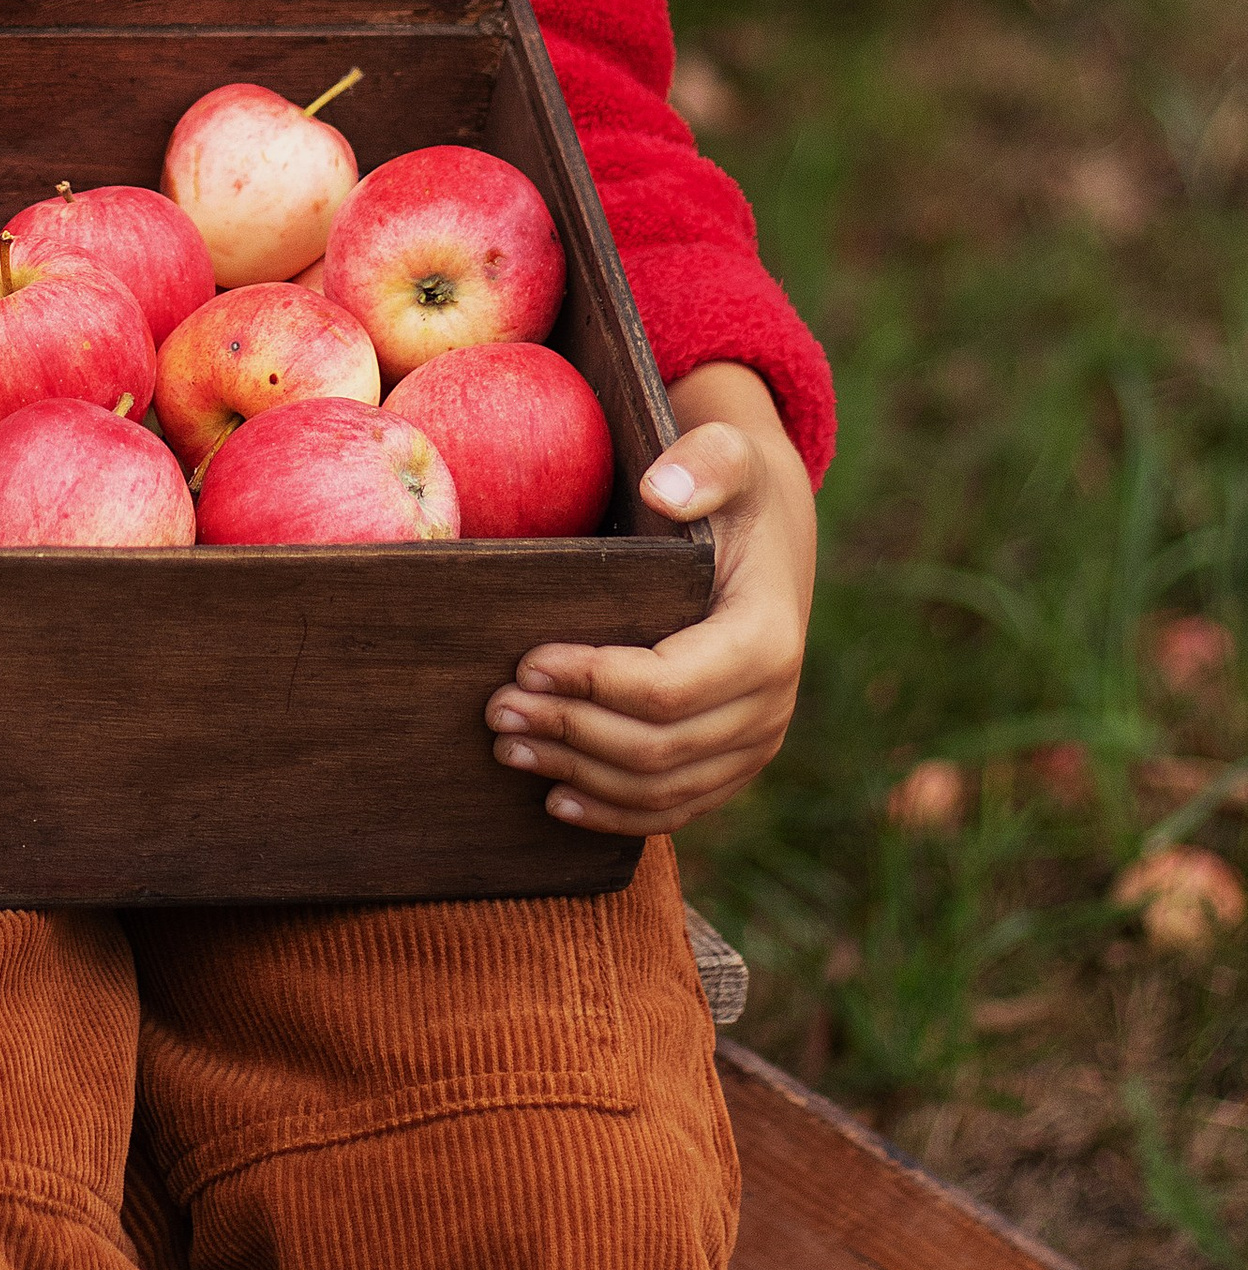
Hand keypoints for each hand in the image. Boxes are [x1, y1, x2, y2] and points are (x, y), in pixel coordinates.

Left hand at [481, 362, 813, 838]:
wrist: (772, 535)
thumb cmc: (735, 494)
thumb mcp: (728, 457)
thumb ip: (703, 463)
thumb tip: (664, 491)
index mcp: (767, 640)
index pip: (668, 686)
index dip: (591, 683)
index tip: (526, 663)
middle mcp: (771, 705)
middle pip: (656, 747)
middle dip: (569, 733)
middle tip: (496, 708)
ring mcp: (755, 744)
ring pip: (661, 789)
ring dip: (578, 776)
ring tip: (508, 746)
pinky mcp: (733, 764)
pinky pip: (676, 807)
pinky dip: (615, 812)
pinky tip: (557, 800)